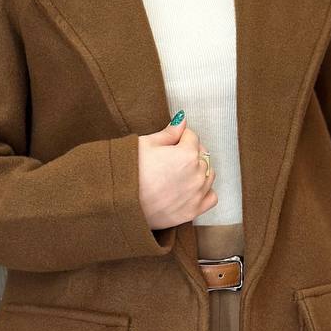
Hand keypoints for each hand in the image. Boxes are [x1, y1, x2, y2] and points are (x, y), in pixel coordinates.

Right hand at [137, 111, 217, 228]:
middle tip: (170, 160)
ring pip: (208, 175)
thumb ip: (169, 132)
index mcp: (187, 154)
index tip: (169, 145)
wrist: (119, 202)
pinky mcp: (193, 211)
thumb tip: (183, 120)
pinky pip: (211, 197)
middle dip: (190, 153)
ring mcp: (196, 194)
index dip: (179, 138)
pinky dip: (204, 192)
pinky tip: (190, 189)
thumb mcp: (146, 144)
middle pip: (202, 155)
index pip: (192, 137)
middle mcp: (197, 174)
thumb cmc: (129, 171)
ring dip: (198, 172)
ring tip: (179, 175)